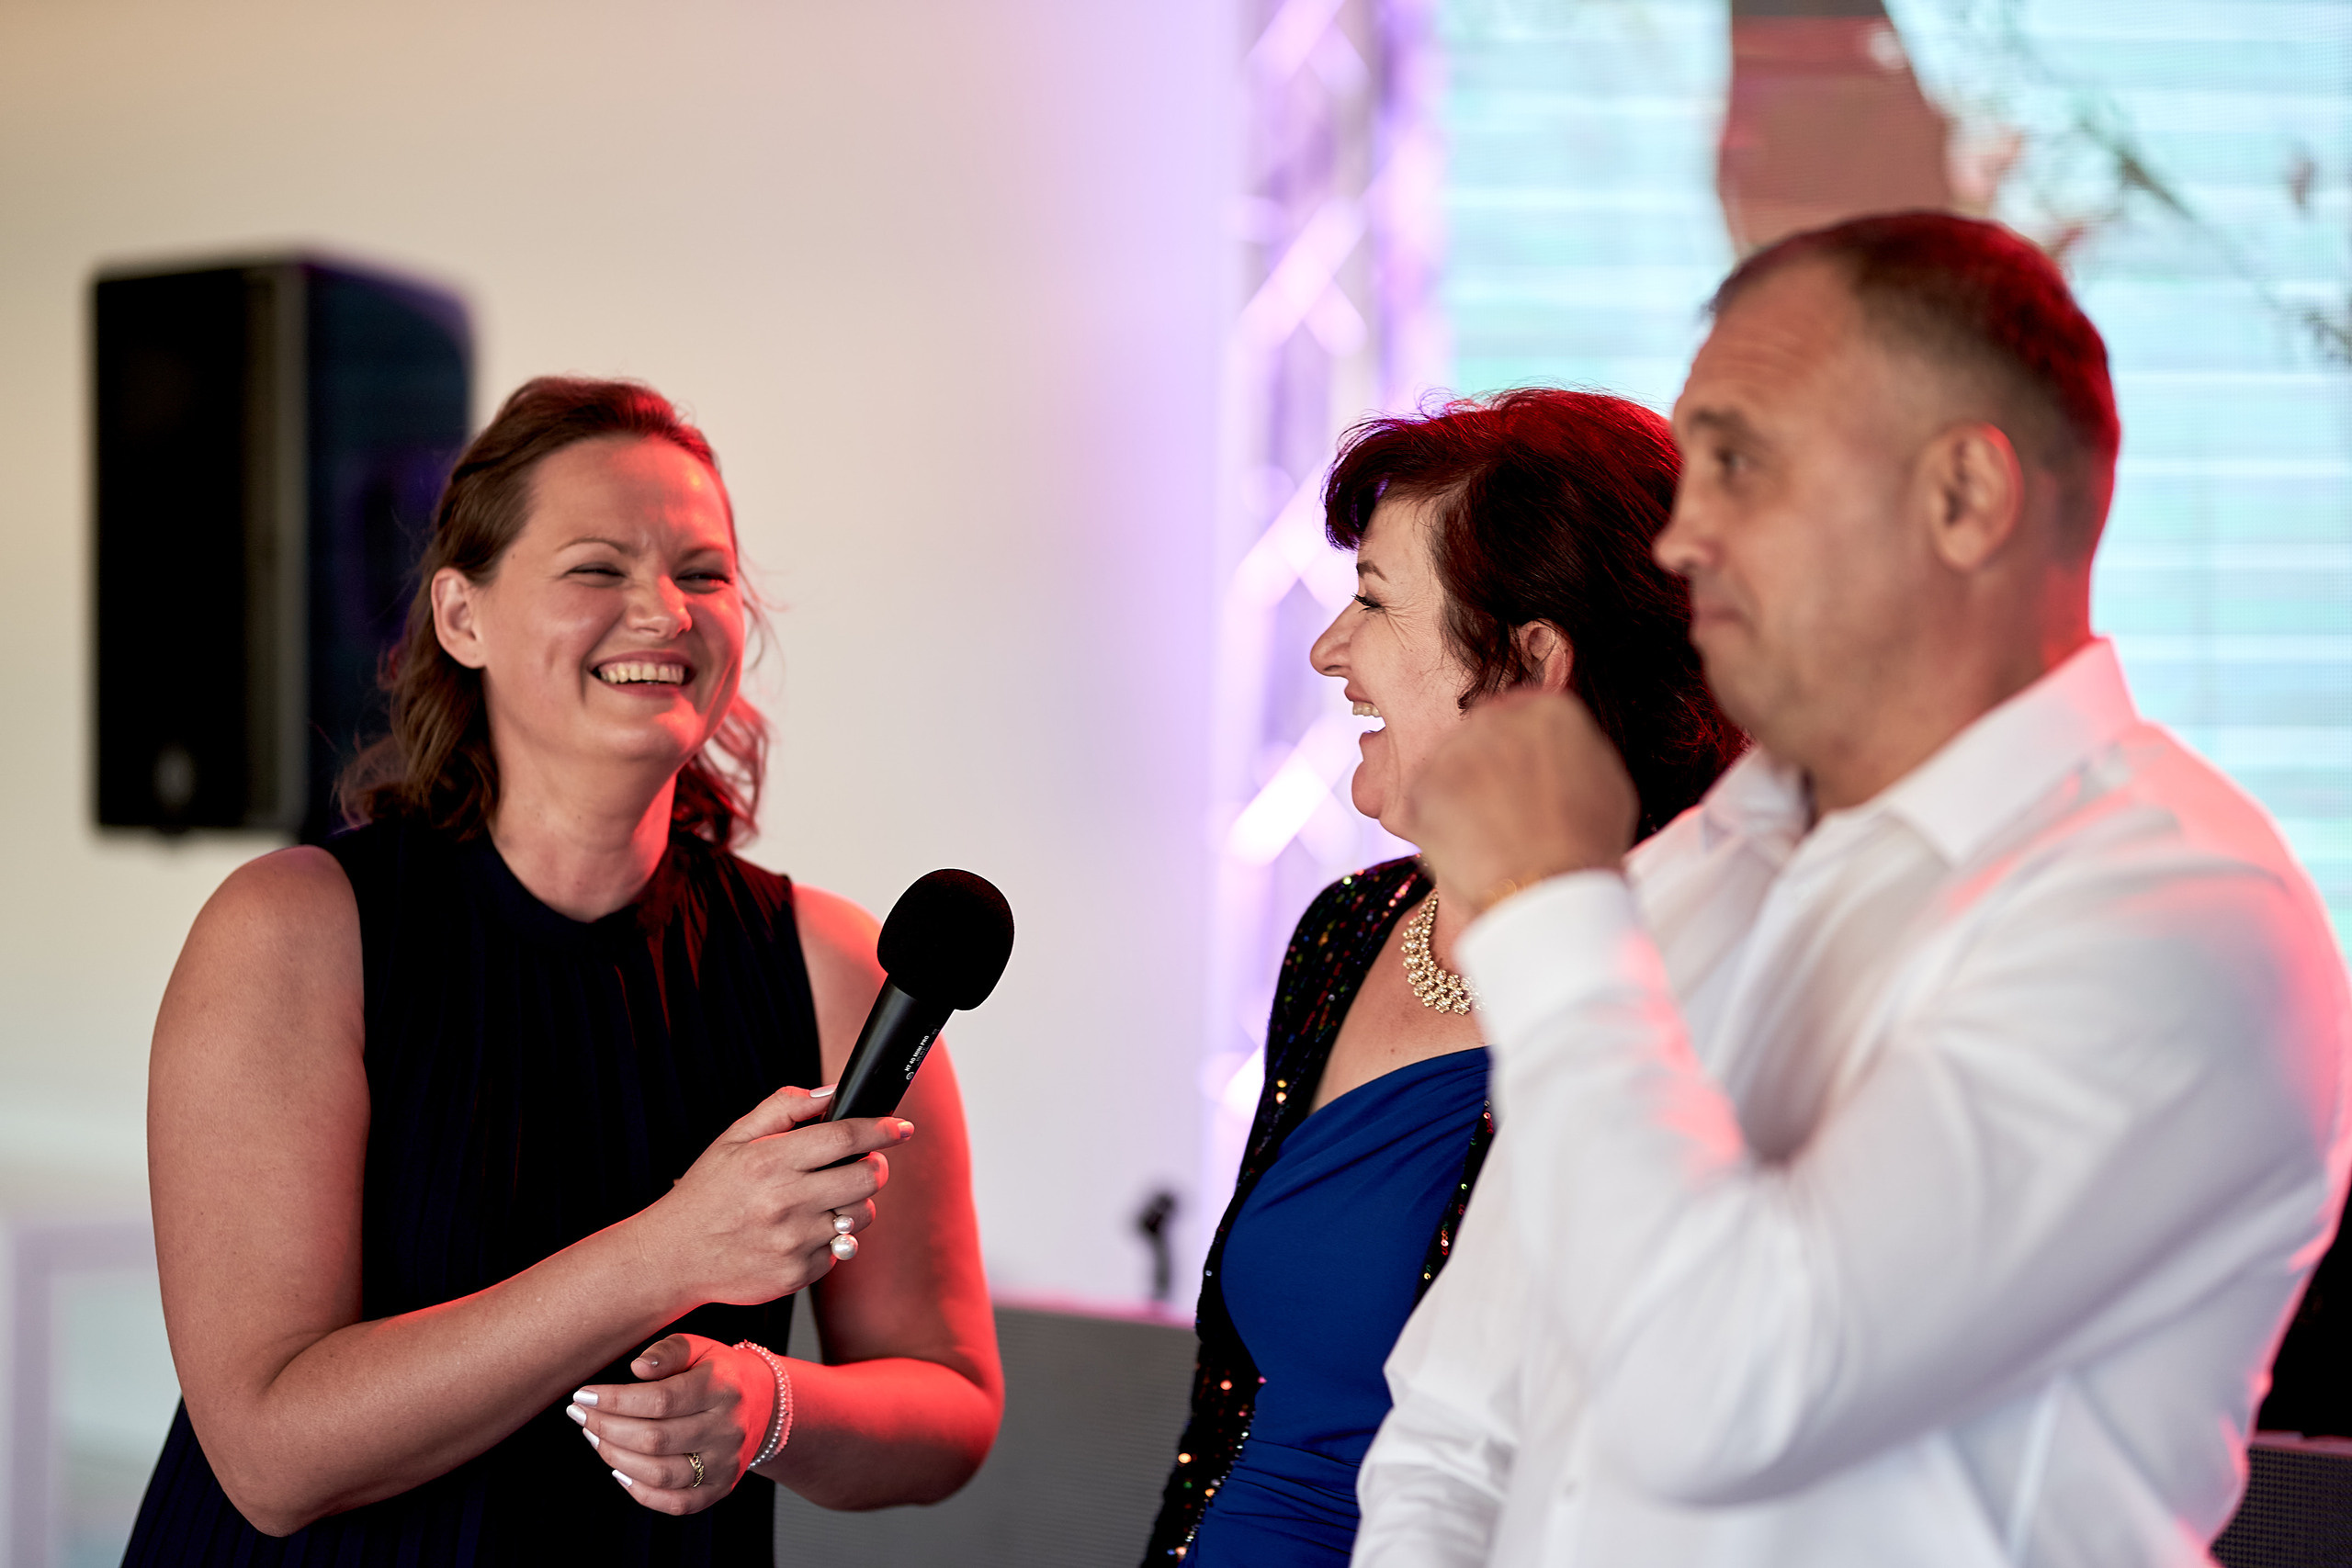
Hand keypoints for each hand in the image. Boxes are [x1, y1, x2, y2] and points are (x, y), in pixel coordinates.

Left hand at [572, 1335, 775, 1513]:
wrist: (765, 1404)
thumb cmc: (719, 1372)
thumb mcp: (699, 1348)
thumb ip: (668, 1352)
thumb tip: (636, 1369)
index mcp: (722, 1388)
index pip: (660, 1400)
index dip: (615, 1401)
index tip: (583, 1395)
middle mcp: (727, 1429)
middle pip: (654, 1439)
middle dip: (606, 1428)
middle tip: (580, 1415)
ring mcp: (725, 1464)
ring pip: (659, 1474)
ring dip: (614, 1458)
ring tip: (594, 1436)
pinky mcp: (720, 1489)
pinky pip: (674, 1503)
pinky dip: (639, 1491)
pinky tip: (618, 1468)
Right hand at [639, 1085, 907, 1307]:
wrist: (673, 1256)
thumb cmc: (706, 1193)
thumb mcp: (734, 1138)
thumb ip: (784, 1108)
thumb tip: (830, 1093)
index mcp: (770, 1162)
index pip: (844, 1137)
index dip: (880, 1129)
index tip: (900, 1127)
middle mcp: (784, 1202)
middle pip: (866, 1178)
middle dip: (873, 1166)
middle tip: (862, 1164)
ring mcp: (792, 1242)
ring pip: (860, 1216)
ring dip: (855, 1204)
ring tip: (827, 1199)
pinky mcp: (796, 1274)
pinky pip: (840, 1250)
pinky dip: (832, 1238)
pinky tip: (803, 1231)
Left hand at [1401, 688, 1639, 917]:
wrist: (1548, 889)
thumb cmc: (1588, 847)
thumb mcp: (1606, 783)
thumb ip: (1575, 750)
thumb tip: (1553, 747)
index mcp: (1550, 710)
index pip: (1520, 712)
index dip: (1516, 751)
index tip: (1517, 779)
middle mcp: (1498, 716)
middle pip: (1480, 735)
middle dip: (1483, 769)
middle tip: (1498, 813)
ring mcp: (1455, 748)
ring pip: (1447, 765)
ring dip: (1456, 795)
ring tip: (1482, 839)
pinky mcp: (1420, 783)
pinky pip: (1418, 799)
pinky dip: (1430, 824)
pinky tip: (1460, 848)